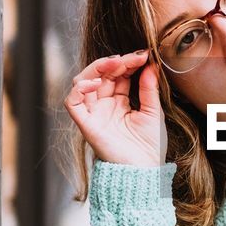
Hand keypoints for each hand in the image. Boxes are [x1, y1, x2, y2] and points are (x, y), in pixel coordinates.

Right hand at [64, 50, 165, 167]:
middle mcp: (103, 106)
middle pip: (100, 74)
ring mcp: (93, 114)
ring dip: (97, 68)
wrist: (143, 170)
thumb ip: (149, 88)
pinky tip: (96, 82)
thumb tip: (150, 65)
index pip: (117, 75)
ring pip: (82, 82)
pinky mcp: (85, 124)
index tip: (143, 55)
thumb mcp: (153, 111)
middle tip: (131, 57)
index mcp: (119, 102)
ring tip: (116, 62)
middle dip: (114, 62)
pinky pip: (72, 102)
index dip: (127, 62)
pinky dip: (79, 89)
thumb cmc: (148, 146)